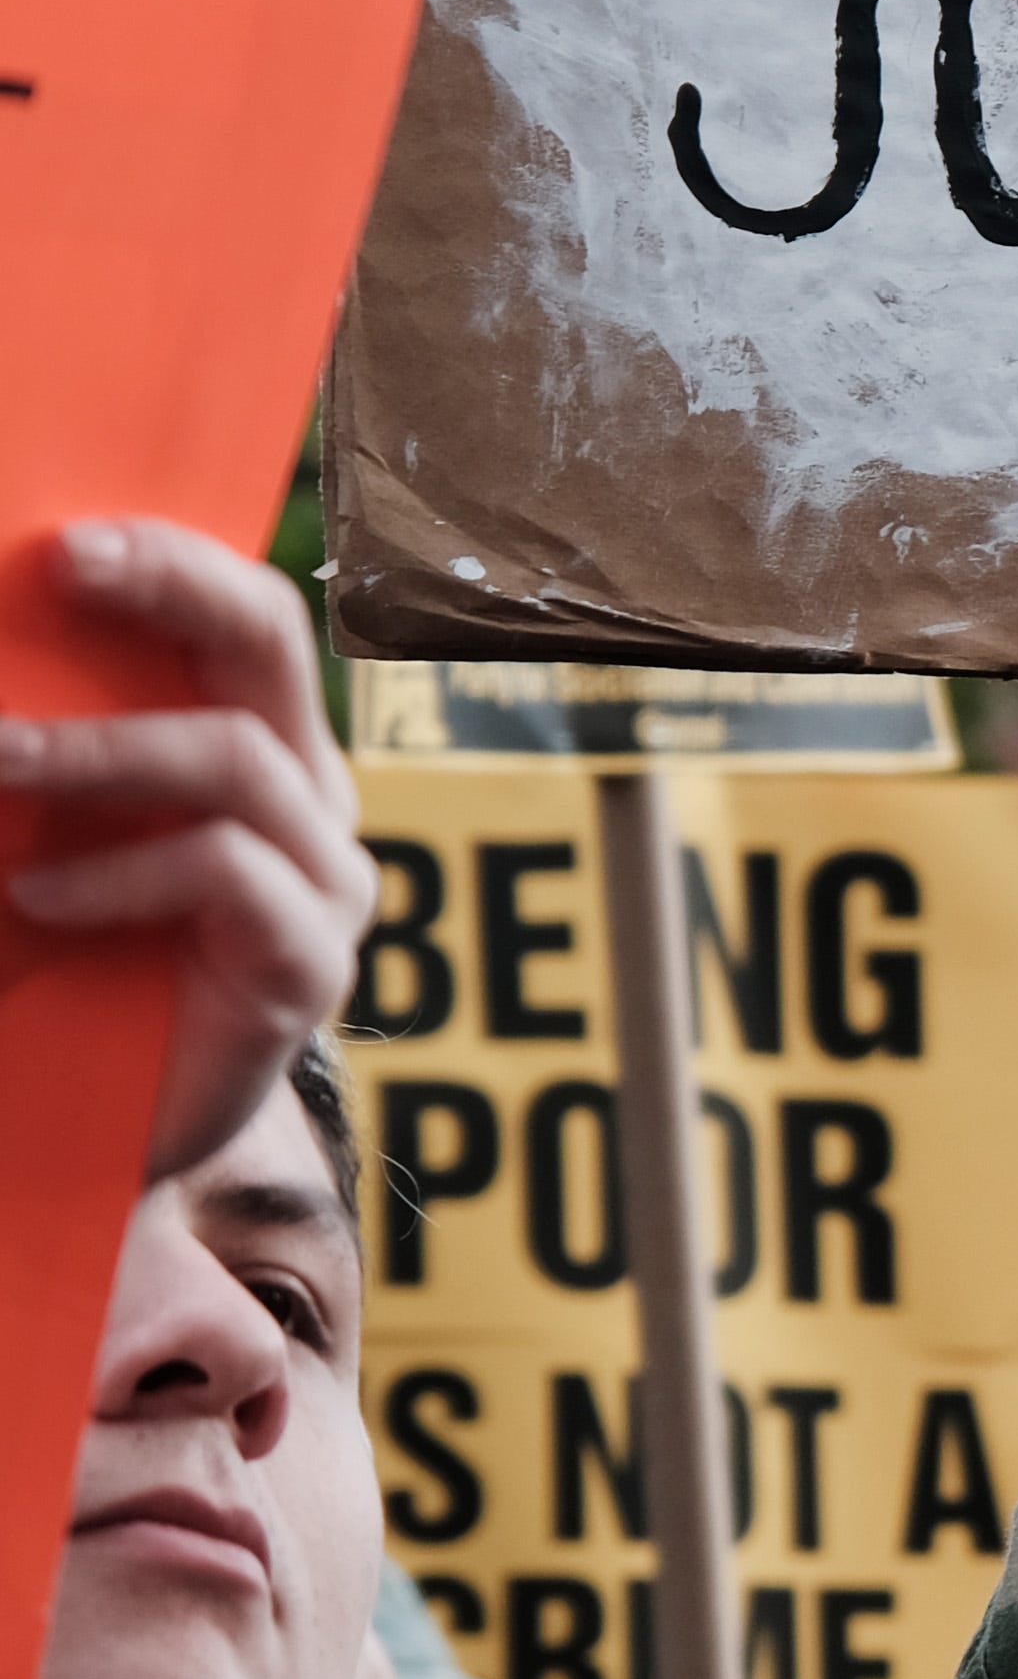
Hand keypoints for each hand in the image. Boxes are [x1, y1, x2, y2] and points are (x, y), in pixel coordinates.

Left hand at [0, 523, 371, 1181]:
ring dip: (102, 750)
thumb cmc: (48, 968)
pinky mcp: (306, 968)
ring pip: (240, 759)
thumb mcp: (41, 831)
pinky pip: (229, 875)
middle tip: (61, 566)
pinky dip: (120, 875)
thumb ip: (38, 750)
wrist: (75, 1139)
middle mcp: (310, 802)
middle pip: (270, 651)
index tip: (63, 539)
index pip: (248, 617)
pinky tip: (35, 899)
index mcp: (260, 751)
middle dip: (171, 588)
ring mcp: (322, 884)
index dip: (172, 560)